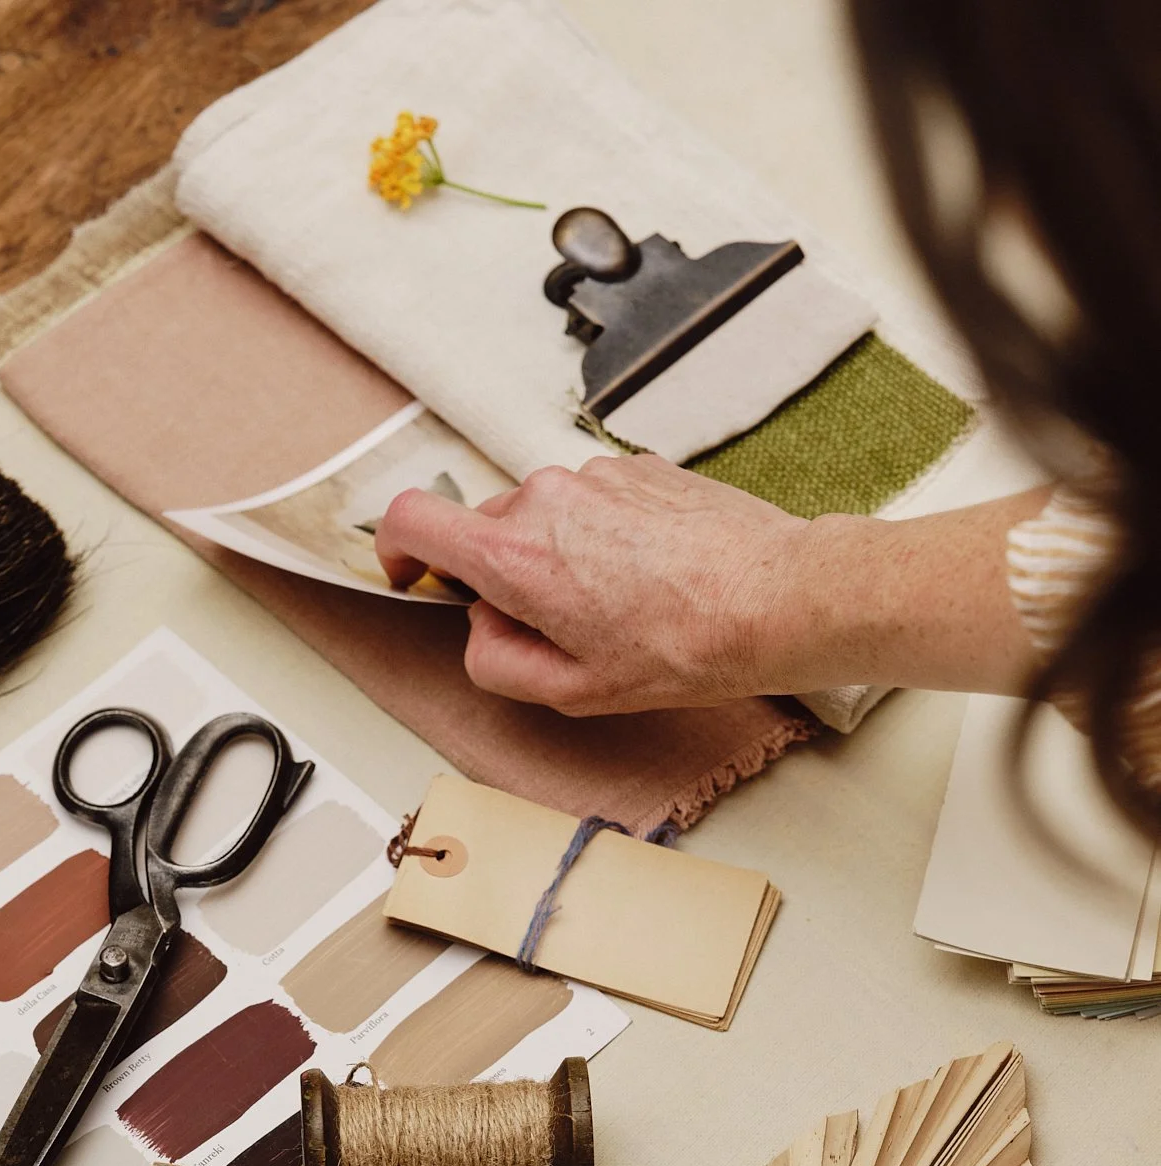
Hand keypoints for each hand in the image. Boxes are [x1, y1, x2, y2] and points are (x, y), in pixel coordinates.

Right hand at [376, 455, 807, 713]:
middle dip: (502, 578)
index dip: (395, 550)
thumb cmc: (683, 648)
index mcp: (515, 555)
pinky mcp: (638, 467)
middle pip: (485, 529)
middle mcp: (544, 497)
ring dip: (559, 558)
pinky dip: (602, 538)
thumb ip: (498, 663)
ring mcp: (595, 474)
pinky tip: (650, 576)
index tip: (413, 576)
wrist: (777, 599)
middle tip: (559, 628)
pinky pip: (592, 502)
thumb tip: (482, 632)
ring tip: (621, 605)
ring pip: (543, 517)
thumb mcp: (573, 690)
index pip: (411, 518)